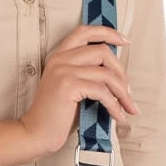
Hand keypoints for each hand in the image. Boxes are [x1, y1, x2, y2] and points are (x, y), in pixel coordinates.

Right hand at [18, 24, 138, 156]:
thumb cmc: (57, 116)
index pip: (85, 32)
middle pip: (102, 52)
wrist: (36, 134)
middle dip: (122, 72)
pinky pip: (101, 91)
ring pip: (106, 73)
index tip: (125, 41)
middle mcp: (60, 59)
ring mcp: (63, 71)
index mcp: (60, 56)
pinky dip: (114, 104)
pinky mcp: (68, 86)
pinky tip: (118, 115)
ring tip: (128, 107)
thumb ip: (88, 74)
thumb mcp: (72, 88)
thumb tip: (118, 74)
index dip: (108, 33)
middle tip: (129, 91)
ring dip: (123, 92)